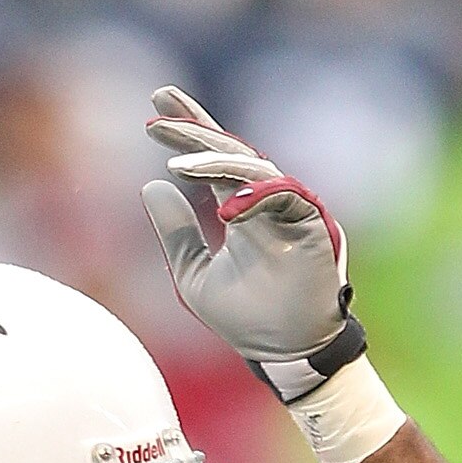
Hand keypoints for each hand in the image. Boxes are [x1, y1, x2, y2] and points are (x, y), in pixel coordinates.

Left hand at [141, 86, 355, 388]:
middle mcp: (265, 200)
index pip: (213, 159)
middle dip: (194, 128)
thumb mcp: (195, 275)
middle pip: (229, 150)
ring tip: (177, 163)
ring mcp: (289, 208)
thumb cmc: (247, 320)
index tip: (154, 110)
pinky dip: (256, 196)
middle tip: (159, 112)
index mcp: (241, 207)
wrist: (286, 352)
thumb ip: (176, 233)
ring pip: (253, 168)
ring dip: (216, 162)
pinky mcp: (311, 223)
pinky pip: (285, 196)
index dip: (188, 130)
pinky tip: (225, 207)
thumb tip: (150, 185)